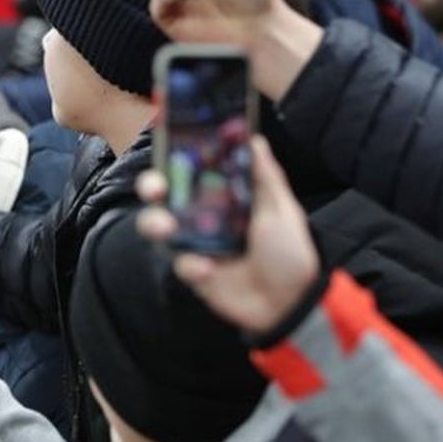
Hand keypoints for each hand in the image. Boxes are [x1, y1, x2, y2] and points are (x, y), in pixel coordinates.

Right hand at [136, 136, 320, 333]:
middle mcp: (204, 216)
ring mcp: (195, 243)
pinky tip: (208, 269)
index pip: (193, 170)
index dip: (175, 156)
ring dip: (155, 223)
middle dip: (152, 186)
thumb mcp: (281, 210)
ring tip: (167, 228)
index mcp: (224, 196)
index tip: (167, 143)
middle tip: (156, 187)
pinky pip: (179, 261)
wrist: (290, 303)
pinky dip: (190, 264)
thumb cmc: (289, 253)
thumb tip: (255, 138)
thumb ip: (265, 176)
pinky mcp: (192, 271)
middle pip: (165, 194)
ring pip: (158, 225)